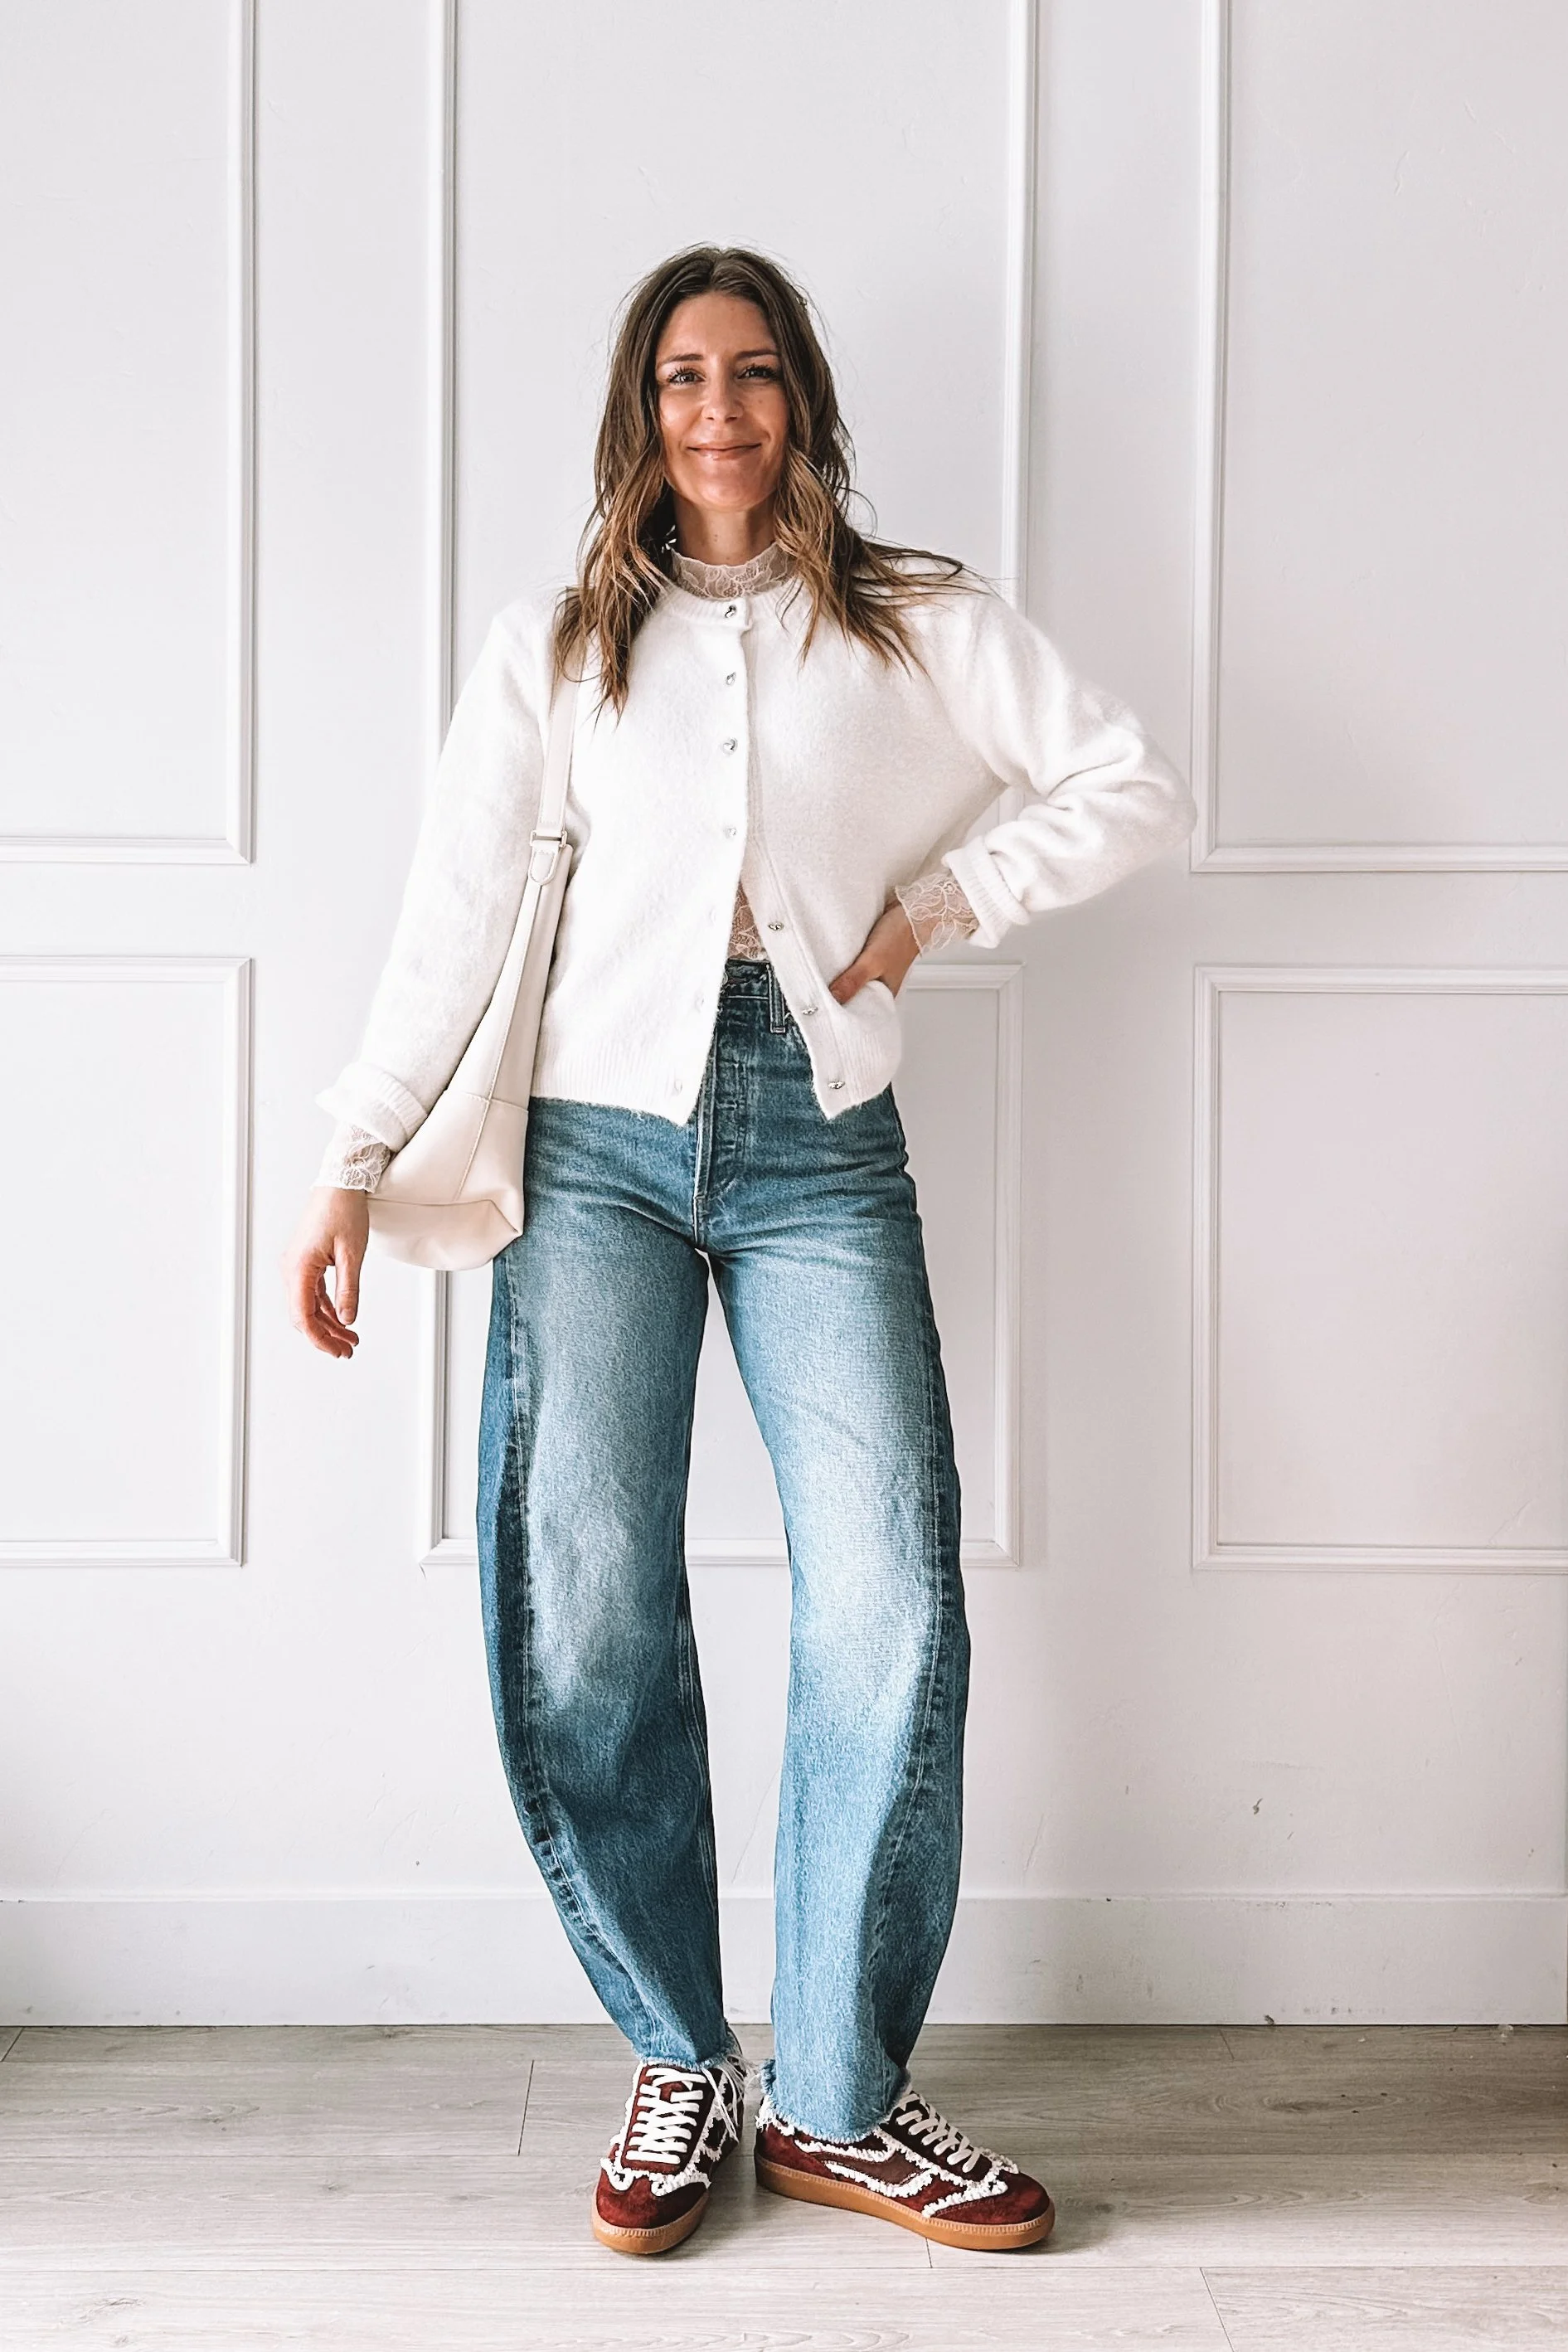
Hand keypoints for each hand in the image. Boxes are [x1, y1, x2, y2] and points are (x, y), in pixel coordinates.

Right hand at [281, 1188, 369, 1358]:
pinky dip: (327, 1308)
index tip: (337, 1351)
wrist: (339, 1183)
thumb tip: (348, 1319)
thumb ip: (349, 1289)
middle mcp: (291, 1268)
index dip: (319, 1338)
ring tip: (350, 1338)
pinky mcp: (305, 1262)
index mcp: (299, 1267)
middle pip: (303, 1315)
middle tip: (348, 1349)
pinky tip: (343, 1318)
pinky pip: (312, 1293)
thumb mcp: (352, 1254)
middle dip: (325, 1335)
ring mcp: (296, 1265)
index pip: (303, 1315)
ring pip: (308, 1306)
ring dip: (328, 1323)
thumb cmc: (343, 1211)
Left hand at [829, 899, 919, 1003]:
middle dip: (835, 994)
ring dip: (837, 976)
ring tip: (822, 976)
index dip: (841, 1013)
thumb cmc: (901, 936)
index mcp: (884, 994)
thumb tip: (833, 998)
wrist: (910, 909)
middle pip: (851, 996)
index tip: (822, 1009)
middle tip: (817, 991)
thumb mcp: (873, 962)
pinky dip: (841, 961)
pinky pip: (850, 963)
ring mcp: (872, 969)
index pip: (859, 1012)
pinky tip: (832, 959)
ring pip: (849, 979)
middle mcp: (878, 984)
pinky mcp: (866, 955)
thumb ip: (853, 981)